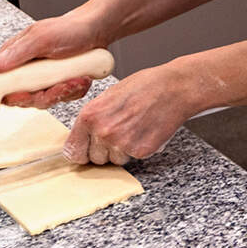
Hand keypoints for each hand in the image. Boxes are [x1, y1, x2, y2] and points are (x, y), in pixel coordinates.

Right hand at [0, 9, 107, 107]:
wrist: (97, 29)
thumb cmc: (68, 28)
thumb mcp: (40, 39)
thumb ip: (15, 55)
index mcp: (15, 60)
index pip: (3, 87)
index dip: (14, 96)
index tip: (27, 95)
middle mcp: (28, 72)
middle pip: (27, 98)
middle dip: (46, 95)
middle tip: (60, 85)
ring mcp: (45, 80)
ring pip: (47, 100)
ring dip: (63, 91)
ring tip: (76, 78)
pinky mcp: (61, 85)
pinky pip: (64, 97)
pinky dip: (74, 90)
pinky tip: (82, 78)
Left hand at [64, 64, 206, 166]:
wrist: (173, 88)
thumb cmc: (144, 87)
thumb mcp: (108, 96)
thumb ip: (94, 117)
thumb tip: (83, 136)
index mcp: (90, 116)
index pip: (73, 150)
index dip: (81, 152)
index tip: (86, 152)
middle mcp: (102, 132)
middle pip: (94, 159)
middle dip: (104, 150)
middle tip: (118, 133)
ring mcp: (121, 144)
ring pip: (114, 160)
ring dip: (122, 151)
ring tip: (134, 129)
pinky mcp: (140, 151)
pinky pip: (133, 158)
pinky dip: (139, 149)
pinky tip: (145, 131)